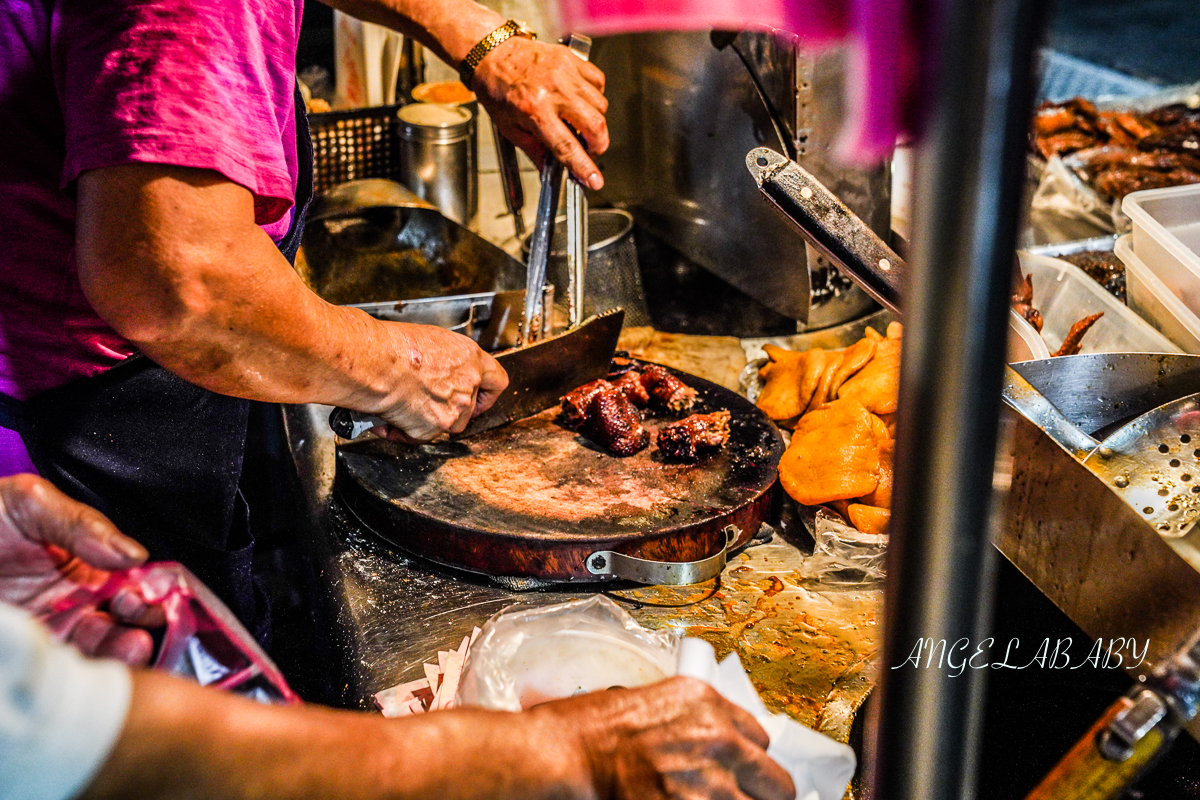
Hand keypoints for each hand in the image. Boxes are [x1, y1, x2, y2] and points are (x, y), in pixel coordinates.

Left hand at [0, 474, 160, 664]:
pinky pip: (64, 673)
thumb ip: (83, 524)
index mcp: (85, 566)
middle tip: (134, 613)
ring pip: (102, 653)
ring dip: (123, 652)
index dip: (149, 590)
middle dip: (143, 623)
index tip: (146, 593)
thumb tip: (133, 554)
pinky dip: (87, 672)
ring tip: (129, 645)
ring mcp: (52, 634)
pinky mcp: (27, 656)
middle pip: (126, 623)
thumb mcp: (29, 503)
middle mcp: (75, 604)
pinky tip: (95, 660)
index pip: (134, 582)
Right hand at [374, 323, 508, 442]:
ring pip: (448, 425)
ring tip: (405, 405)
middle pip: (469, 408)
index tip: (480, 398)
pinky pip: (421, 436)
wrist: (374, 362)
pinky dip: (405, 430)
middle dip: (449, 409)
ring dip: (429, 420)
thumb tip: (438, 371)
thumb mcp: (430, 341)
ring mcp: (453, 410)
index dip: (488, 394)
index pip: (497, 382)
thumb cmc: (393, 345)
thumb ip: (445, 361)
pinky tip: (390, 415)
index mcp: (471, 359)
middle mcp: (467, 385)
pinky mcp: (433, 429)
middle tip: (427, 402)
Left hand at [472, 36, 608, 189]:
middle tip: (588, 149)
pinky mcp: (572, 59)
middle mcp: (553, 90)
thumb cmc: (497, 88)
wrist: (492, 53)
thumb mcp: (510, 128)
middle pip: (595, 125)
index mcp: (534, 111)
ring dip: (595, 120)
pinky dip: (595, 96)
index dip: (584, 167)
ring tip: (578, 121)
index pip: (567, 147)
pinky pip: (598, 82)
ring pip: (600, 105)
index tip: (594, 180)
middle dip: (598, 145)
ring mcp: (565, 72)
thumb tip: (552, 171)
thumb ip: (535, 151)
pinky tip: (580, 100)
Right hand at [533, 676, 795, 799]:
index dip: (748, 758)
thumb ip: (698, 721)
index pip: (761, 739)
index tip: (740, 769)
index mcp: (708, 705)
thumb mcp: (655, 701)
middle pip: (776, 783)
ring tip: (708, 799)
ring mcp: (710, 785)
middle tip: (739, 795)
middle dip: (761, 792)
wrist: (568, 755)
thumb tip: (721, 745)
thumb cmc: (594, 728)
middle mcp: (719, 742)